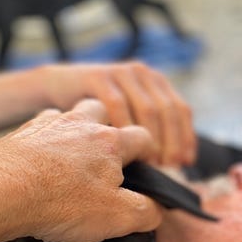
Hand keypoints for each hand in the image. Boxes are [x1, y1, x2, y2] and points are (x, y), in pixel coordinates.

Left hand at [0, 99, 161, 241]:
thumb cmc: (61, 202)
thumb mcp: (117, 217)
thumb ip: (146, 212)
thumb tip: (158, 210)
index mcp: (110, 142)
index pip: (143, 138)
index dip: (151, 153)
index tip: (149, 168)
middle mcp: (80, 124)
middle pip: (103, 111)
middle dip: (110, 127)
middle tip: (107, 155)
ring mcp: (47, 125)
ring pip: (69, 114)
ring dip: (75, 128)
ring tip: (73, 156)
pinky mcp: (18, 134)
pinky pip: (38, 129)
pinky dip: (44, 140)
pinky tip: (40, 161)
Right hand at [41, 61, 194, 165]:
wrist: (56, 89)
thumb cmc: (95, 115)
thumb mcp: (128, 119)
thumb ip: (149, 133)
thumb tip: (176, 165)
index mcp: (155, 83)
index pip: (181, 111)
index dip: (186, 138)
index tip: (185, 164)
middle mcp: (142, 74)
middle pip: (167, 111)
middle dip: (171, 142)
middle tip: (168, 168)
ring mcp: (122, 73)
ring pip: (148, 108)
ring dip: (151, 139)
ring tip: (150, 163)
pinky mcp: (98, 76)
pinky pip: (118, 104)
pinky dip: (123, 128)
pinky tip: (123, 150)